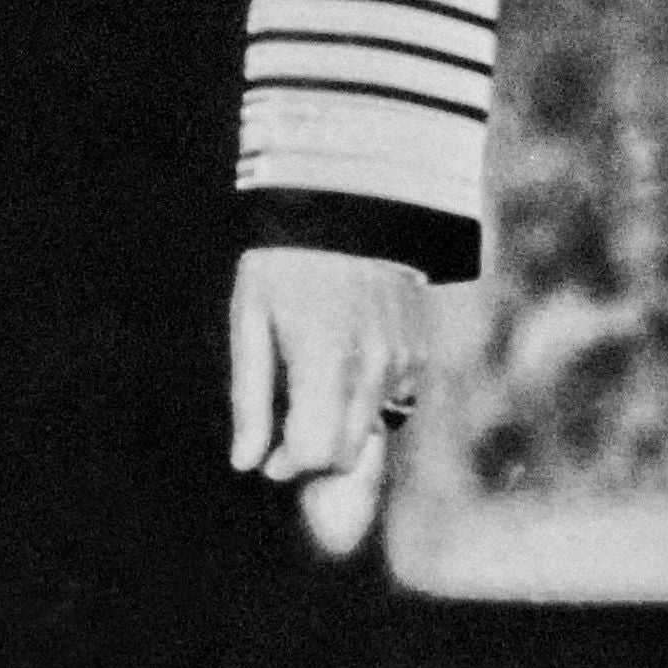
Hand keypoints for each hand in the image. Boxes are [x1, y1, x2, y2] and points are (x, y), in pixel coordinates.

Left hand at [229, 246, 429, 556]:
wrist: (351, 204)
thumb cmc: (286, 261)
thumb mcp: (251, 319)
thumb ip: (250, 397)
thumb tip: (246, 462)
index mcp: (325, 360)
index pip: (316, 454)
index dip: (288, 463)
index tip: (269, 453)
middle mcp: (373, 367)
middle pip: (347, 455)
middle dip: (313, 455)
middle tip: (286, 428)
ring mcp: (404, 361)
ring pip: (372, 431)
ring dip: (340, 427)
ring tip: (313, 384)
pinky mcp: (421, 352)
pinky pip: (396, 403)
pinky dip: (367, 402)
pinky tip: (344, 365)